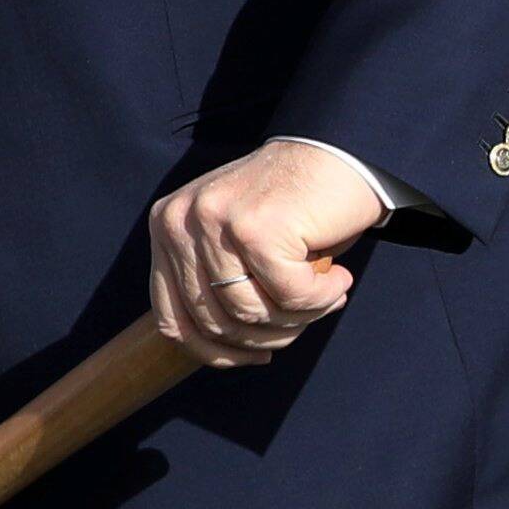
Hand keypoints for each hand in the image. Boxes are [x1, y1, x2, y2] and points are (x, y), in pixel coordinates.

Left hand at [145, 136, 383, 367]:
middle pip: (214, 324)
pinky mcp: (256, 228)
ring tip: (326, 292)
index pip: (172, 320)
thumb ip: (215, 287)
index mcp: (166, 226)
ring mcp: (214, 222)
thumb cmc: (293, 207)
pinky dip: (323, 298)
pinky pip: (290, 297)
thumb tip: (220, 352)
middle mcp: (179, 221)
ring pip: (251, 315)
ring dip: (299, 317)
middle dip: (267, 336)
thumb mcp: (235, 246)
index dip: (216, 352)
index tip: (256, 356)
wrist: (341, 152)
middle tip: (306, 317)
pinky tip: (338, 277)